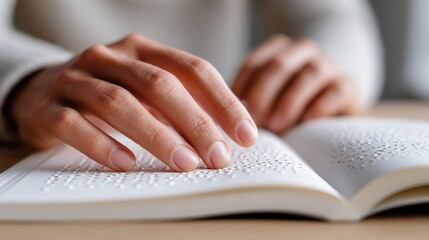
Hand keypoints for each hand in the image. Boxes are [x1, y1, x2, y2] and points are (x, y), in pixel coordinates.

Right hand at [9, 33, 257, 171]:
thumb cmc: (107, 93)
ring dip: (156, 135)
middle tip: (217, 155)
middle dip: (194, 122)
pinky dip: (101, 144)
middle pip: (159, 85)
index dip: (223, 101)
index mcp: (142, 49)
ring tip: (183, 163)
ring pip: (118, 102)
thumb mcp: (145, 91)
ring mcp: (76, 79)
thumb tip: (226, 134)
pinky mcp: (47, 106)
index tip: (245, 134)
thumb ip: (180, 104)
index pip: (192, 69)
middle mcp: (110, 58)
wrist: (42, 91)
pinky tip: (126, 163)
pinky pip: (74, 123)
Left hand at [232, 34, 357, 133]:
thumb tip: (230, 122)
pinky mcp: (348, 84)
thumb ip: (252, 103)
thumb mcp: (269, 99)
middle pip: (279, 65)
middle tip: (253, 121)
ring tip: (277, 126)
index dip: (241, 87)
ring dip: (290, 101)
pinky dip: (319, 106)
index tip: (232, 112)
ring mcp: (328, 65)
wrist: (333, 102)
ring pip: (309, 74)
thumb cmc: (291, 103)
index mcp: (278, 51)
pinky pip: (335, 91)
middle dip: (263, 94)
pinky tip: (306, 122)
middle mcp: (303, 51)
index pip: (254, 63)